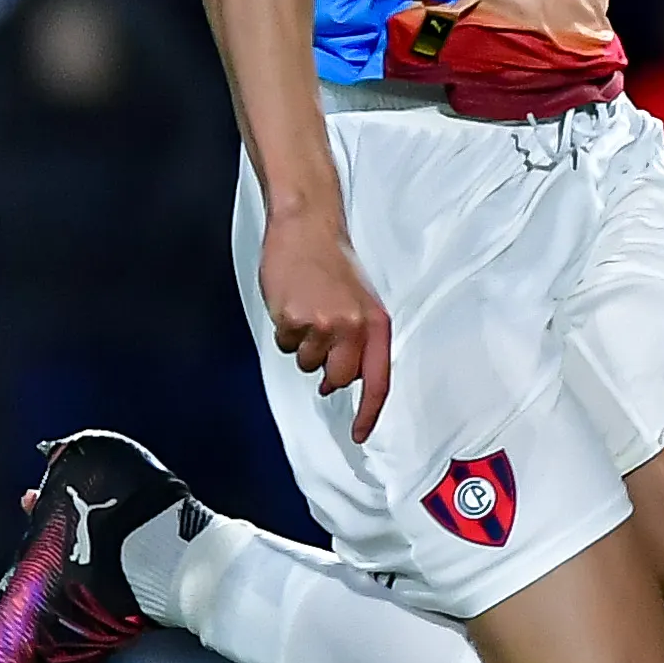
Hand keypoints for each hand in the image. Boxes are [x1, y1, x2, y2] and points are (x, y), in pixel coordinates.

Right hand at [259, 209, 391, 442]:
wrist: (307, 227)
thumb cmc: (333, 263)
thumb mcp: (361, 302)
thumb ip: (359, 340)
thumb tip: (341, 380)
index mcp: (377, 323)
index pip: (378, 379)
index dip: (369, 412)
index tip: (360, 435)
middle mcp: (354, 327)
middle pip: (338, 379)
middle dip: (326, 370)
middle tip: (319, 338)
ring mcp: (323, 323)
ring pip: (307, 363)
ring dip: (303, 344)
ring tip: (307, 309)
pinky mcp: (294, 318)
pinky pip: (285, 344)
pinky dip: (285, 329)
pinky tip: (291, 302)